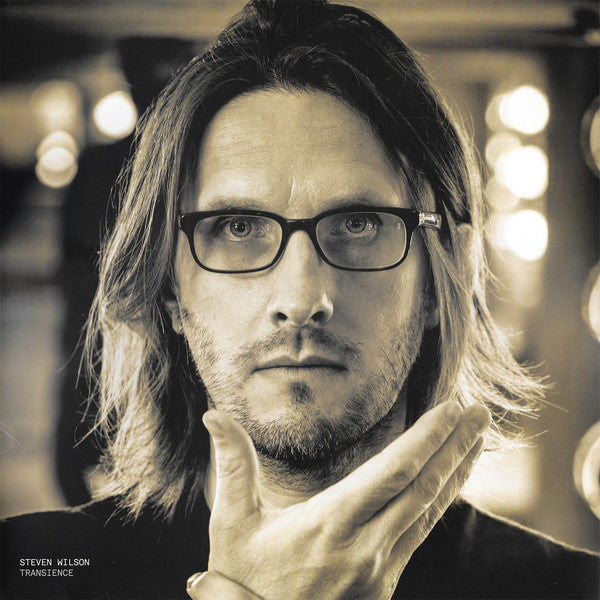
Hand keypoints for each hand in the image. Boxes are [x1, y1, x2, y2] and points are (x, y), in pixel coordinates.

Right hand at [189, 401, 488, 599]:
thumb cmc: (242, 582)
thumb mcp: (231, 522)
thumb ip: (231, 464)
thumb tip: (215, 415)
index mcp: (331, 524)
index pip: (394, 473)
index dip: (427, 438)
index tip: (451, 408)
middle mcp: (366, 547)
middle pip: (424, 488)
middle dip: (455, 446)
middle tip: (479, 411)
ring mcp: (381, 569)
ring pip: (429, 512)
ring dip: (456, 471)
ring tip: (476, 439)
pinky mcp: (384, 583)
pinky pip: (422, 533)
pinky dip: (441, 502)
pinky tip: (449, 485)